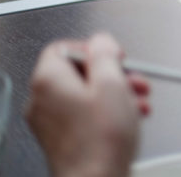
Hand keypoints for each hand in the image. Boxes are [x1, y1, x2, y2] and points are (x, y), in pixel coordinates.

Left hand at [26, 33, 150, 176]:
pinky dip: (107, 112)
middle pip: (78, 72)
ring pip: (85, 94)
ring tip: (138, 103)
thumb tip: (101, 40)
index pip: (65, 47)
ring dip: (116, 94)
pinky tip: (129, 119)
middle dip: (113, 74)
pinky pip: (85, 114)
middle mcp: (43, 99)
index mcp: (49, 80)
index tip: (116, 57)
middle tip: (134, 81)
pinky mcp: (63, 138)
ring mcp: (51, 121)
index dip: (95, 49)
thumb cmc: (101, 139)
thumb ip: (105, 54)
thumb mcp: (112, 83)